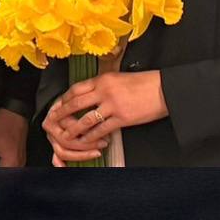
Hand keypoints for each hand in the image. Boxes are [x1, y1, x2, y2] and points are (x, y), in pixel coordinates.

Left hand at [43, 69, 166, 155]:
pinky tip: (86, 141)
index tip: (56, 106)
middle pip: (75, 103)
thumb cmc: (146, 83)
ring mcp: (113, 105)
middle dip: (60, 115)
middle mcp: (105, 90)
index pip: (76, 88)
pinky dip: (90, 137)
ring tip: (66, 136)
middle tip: (51, 122)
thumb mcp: (121, 78)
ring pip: (84, 120)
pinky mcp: (122, 118)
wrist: (167, 89)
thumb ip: (104, 85)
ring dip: (73, 129)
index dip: (63, 99)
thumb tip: (89, 93)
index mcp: (104, 79)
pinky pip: (100, 130)